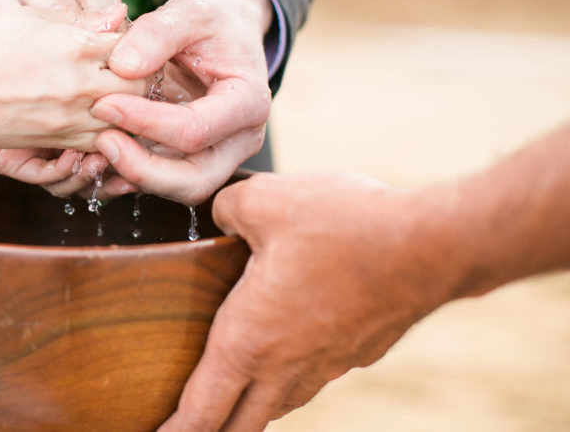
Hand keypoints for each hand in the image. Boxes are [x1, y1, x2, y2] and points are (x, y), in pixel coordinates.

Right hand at [0, 0, 128, 196]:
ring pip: (127, 117)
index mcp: (75, 46)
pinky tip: (105, 118)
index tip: (131, 39)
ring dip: (130, 106)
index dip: (136, 40)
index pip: (132, 43)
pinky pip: (102, 142)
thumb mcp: (31, 18)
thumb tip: (120, 15)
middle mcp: (79, 85)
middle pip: (139, 84)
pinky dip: (112, 131)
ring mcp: (71, 119)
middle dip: (142, 74)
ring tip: (123, 93)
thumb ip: (80, 18)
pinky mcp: (59, 142)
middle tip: (136, 68)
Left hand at [91, 0, 273, 204]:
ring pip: (178, 188)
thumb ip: (157, 32)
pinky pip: (165, 181)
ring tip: (95, 148)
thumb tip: (120, 67)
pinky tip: (101, 154)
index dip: (147, 122)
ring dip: (134, 175)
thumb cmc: (212, 20)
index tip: (104, 103)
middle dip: (143, 169)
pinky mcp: (195, 160)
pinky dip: (132, 174)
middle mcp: (239, 140)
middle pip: (194, 180)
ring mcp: (219, 155)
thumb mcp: (191, 10)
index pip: (195, 129)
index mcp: (248, 102)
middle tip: (100, 142)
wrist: (227, 32)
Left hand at [160, 172, 459, 430]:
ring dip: (250, 409)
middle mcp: (286, 365)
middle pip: (238, 425)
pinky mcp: (358, 352)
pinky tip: (289, 357)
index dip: (175, 431)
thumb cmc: (344, 226)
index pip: (201, 408)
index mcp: (249, 340)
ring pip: (278, 404)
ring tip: (232, 402)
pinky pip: (312, 379)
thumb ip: (226, 209)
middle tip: (187, 430)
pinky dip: (289, 381)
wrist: (433, 245)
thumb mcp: (264, 200)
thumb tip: (218, 214)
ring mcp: (327, 365)